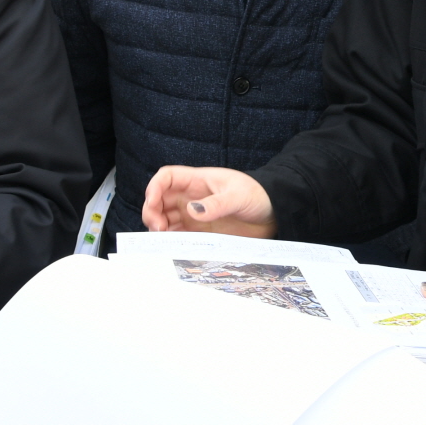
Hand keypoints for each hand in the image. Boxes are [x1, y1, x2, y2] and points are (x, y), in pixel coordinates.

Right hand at [142, 167, 276, 237]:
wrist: (273, 213)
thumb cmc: (257, 195)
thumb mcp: (238, 196)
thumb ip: (217, 204)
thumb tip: (192, 211)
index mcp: (197, 181)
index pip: (167, 178)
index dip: (155, 187)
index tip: (153, 201)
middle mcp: (191, 198)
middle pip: (159, 201)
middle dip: (152, 212)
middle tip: (158, 227)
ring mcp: (194, 216)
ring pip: (165, 219)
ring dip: (159, 228)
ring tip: (163, 239)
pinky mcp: (200, 232)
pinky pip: (179, 236)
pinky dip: (171, 241)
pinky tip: (172, 246)